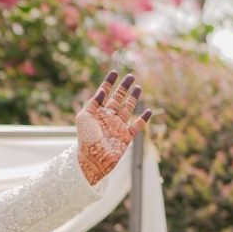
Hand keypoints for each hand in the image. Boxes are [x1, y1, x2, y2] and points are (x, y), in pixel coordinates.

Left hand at [75, 70, 152, 185]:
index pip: (104, 94)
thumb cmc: (86, 138)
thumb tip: (102, 91)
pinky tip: (148, 111)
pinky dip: (143, 119)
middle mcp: (108, 118)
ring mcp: (117, 127)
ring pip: (128, 109)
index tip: (115, 72)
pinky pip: (137, 126)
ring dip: (133, 98)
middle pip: (118, 99)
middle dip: (124, 87)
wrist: (93, 159)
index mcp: (97, 112)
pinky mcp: (126, 137)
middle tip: (131, 76)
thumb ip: (93, 103)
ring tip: (138, 87)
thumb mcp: (84, 118)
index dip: (109, 83)